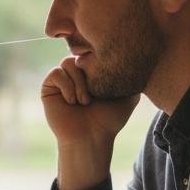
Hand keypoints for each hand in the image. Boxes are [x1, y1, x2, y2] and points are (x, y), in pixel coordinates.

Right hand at [41, 56, 139, 189]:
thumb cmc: (109, 120)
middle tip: (95, 95)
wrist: (91, 137)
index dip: (100, 63)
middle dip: (90, 73)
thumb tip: (140, 60)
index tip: (107, 84)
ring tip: (84, 101)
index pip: (94, 53)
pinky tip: (72, 101)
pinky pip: (56, 73)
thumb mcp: (128, 96)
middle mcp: (77, 74)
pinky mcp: (49, 88)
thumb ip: (133, 77)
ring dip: (79, 82)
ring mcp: (62, 80)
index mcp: (93, 73)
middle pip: (80, 55)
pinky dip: (67, 86)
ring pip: (68, 62)